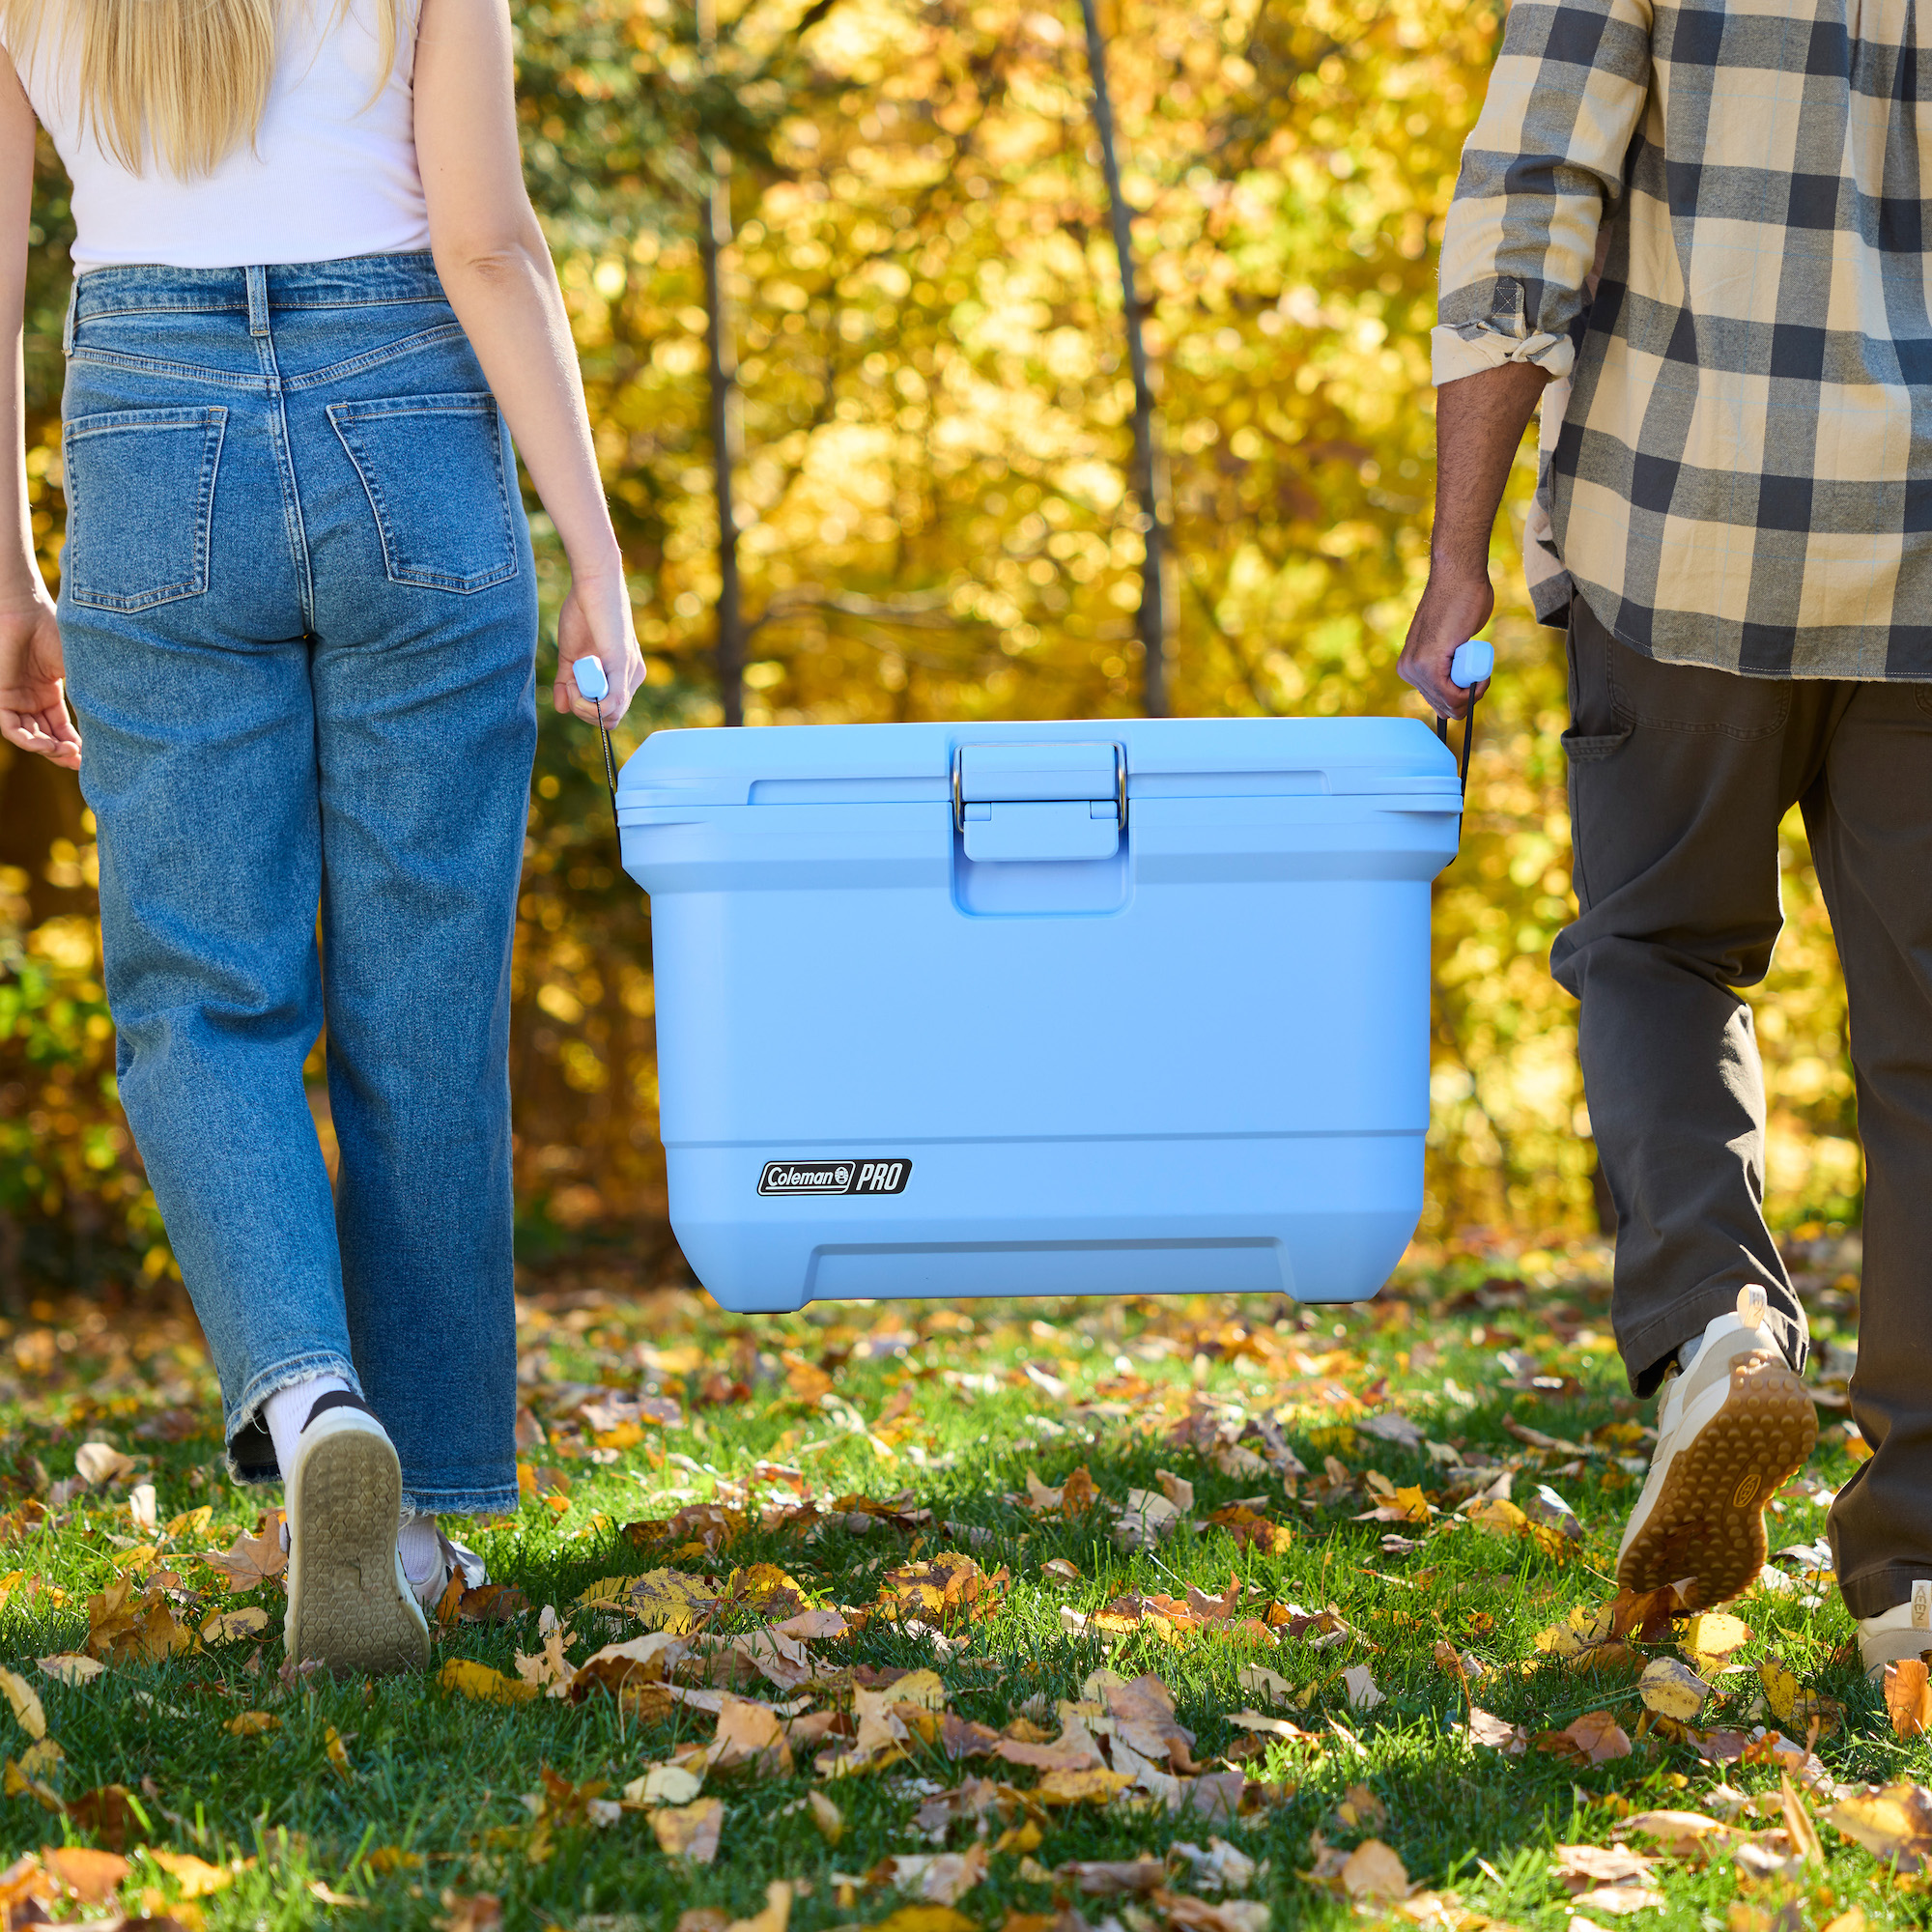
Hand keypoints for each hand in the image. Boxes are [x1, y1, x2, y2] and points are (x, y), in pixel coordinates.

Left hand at [0, 587, 78, 769]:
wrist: (28, 612)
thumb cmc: (57, 634)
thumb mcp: (82, 671)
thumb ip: (94, 695)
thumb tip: (124, 721)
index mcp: (50, 694)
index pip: (61, 729)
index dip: (76, 746)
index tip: (93, 757)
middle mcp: (32, 700)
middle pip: (46, 737)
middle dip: (62, 753)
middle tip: (80, 761)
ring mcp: (16, 699)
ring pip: (28, 737)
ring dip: (47, 750)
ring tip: (66, 754)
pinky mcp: (0, 696)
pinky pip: (10, 728)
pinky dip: (27, 741)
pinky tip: (46, 746)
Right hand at [552, 566, 645, 727]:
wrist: (591, 585)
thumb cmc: (583, 614)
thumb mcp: (571, 656)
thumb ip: (568, 682)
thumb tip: (562, 709)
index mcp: (624, 675)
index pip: (611, 713)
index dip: (586, 710)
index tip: (569, 689)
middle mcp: (633, 676)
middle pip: (611, 719)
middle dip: (583, 710)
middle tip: (569, 686)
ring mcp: (631, 671)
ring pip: (611, 715)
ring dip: (583, 706)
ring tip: (573, 682)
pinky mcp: (623, 664)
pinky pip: (614, 702)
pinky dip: (592, 704)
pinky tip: (578, 689)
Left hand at [1399, 561, 1493, 719]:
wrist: (1458, 578)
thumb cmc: (1462, 605)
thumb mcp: (1451, 646)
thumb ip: (1447, 667)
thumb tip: (1452, 697)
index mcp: (1410, 668)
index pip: (1437, 703)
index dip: (1462, 698)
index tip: (1474, 680)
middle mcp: (1408, 671)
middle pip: (1445, 708)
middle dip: (1469, 697)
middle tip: (1480, 674)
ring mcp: (1415, 668)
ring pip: (1451, 704)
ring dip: (1473, 692)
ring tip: (1478, 665)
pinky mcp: (1428, 663)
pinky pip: (1453, 695)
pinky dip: (1472, 690)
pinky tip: (1479, 675)